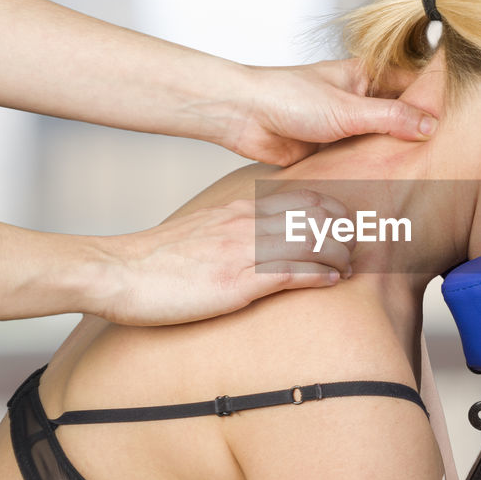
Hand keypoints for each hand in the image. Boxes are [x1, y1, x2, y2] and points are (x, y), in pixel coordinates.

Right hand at [87, 190, 354, 324]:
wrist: (120, 272)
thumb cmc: (158, 260)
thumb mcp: (202, 234)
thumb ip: (234, 231)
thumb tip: (261, 240)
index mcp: (238, 209)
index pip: (302, 198)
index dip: (333, 210)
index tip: (349, 225)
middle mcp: (246, 223)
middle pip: (316, 214)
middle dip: (345, 229)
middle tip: (360, 244)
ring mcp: (244, 250)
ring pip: (313, 240)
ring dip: (340, 254)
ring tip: (352, 265)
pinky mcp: (239, 281)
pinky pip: (294, 272)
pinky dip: (322, 276)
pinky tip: (335, 281)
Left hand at [220, 59, 437, 164]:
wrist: (243, 116)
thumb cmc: (288, 97)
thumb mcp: (348, 108)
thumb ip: (391, 118)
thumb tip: (431, 127)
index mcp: (366, 76)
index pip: (413, 86)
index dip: (434, 102)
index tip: (460, 121)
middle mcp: (360, 100)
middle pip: (401, 116)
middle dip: (419, 133)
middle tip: (450, 153)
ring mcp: (347, 126)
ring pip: (383, 142)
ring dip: (396, 155)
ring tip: (430, 173)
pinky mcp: (332, 150)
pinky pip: (362, 161)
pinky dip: (374, 170)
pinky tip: (393, 183)